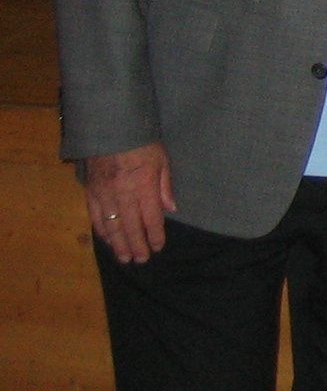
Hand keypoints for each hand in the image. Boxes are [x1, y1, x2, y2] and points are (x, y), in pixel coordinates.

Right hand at [85, 142, 175, 264]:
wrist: (109, 129)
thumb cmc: (141, 142)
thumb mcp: (162, 159)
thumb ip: (165, 186)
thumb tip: (172, 209)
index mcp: (143, 186)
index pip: (151, 218)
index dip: (155, 235)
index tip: (158, 247)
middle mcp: (123, 194)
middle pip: (130, 227)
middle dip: (137, 246)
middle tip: (141, 261)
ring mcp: (104, 194)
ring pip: (111, 226)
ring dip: (118, 244)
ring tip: (124, 258)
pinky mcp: (91, 191)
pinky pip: (96, 216)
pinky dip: (102, 231)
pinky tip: (107, 240)